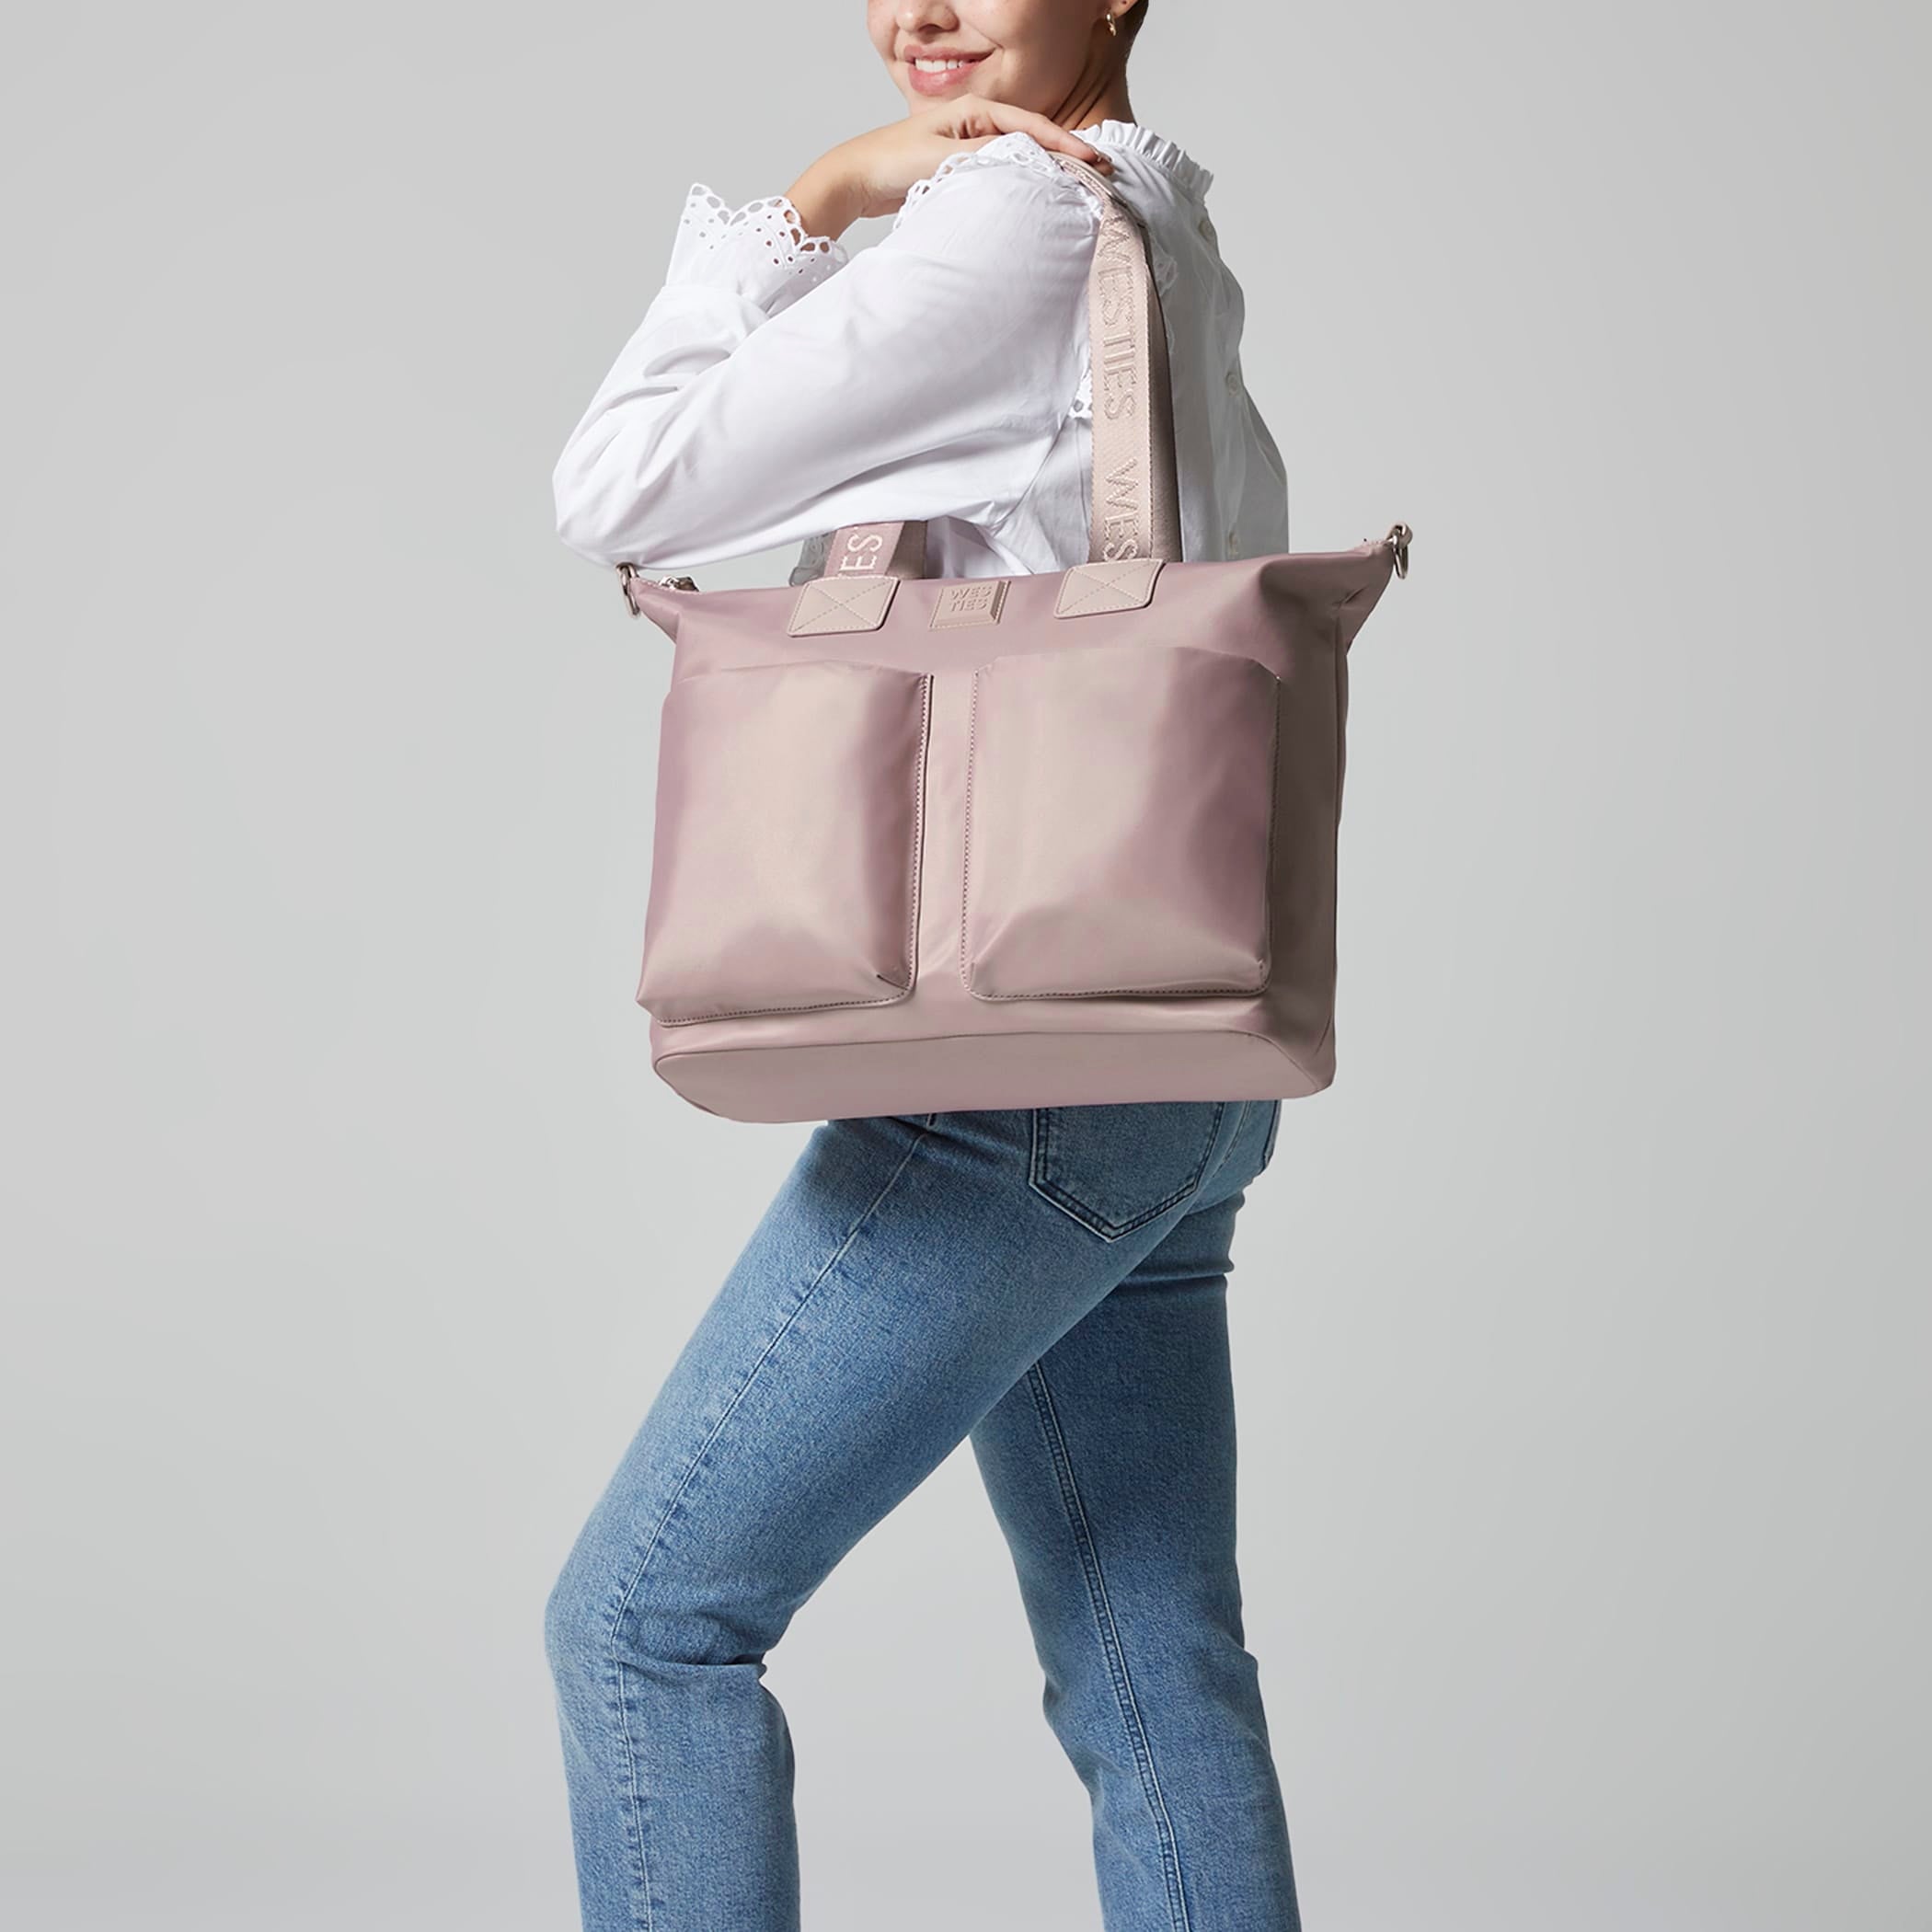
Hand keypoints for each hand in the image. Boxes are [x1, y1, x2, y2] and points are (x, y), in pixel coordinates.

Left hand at [786, 101, 1111, 240]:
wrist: (855, 181)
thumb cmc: (892, 162)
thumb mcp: (945, 157)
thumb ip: (987, 156)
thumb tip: (1030, 159)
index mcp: (973, 110)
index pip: (1031, 125)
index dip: (1065, 144)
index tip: (1093, 162)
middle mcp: (974, 123)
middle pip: (1031, 139)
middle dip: (1065, 157)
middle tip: (1099, 175)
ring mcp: (969, 146)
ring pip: (1019, 158)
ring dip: (1046, 173)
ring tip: (1077, 188)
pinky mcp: (961, 169)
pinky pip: (1003, 174)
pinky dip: (1023, 184)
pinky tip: (1038, 199)